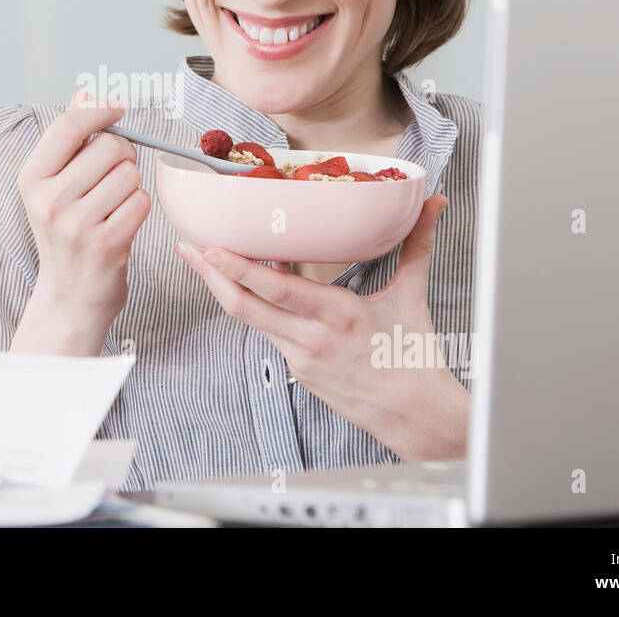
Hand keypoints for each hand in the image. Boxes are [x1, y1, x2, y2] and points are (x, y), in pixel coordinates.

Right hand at [16, 90, 151, 327]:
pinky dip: (139, 209)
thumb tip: (84, 94)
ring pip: (130, 174)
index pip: (68, 125)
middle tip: (113, 178)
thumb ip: (69, 140)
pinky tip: (122, 224)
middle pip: (110, 147)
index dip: (100, 110)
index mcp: (31, 180)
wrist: (68, 298)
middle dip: (123, 155)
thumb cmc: (65, 236)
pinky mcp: (106, 244)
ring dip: (131, 186)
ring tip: (114, 206)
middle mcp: (49, 200)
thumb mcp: (53, 187)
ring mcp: (76, 224)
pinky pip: (141, 202)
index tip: (118, 108)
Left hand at [174, 194, 469, 461]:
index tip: (211, 248)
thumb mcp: (412, 295)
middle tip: (185, 247)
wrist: (414, 414)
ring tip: (202, 261)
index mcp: (338, 315)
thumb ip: (417, 244)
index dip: (239, 269)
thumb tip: (433, 204)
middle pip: (244, 307)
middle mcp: (311, 338)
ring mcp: (299, 357)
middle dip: (209, 276)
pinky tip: (241, 287)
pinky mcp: (297, 369)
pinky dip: (252, 307)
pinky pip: (266, 332)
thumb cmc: (413, 356)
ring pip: (249, 320)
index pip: (277, 290)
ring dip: (222, 289)